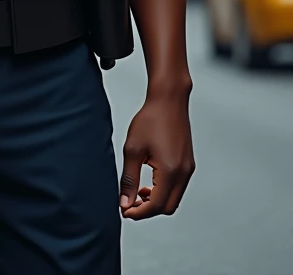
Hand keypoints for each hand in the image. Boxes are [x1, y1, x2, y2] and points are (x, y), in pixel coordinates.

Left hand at [119, 91, 194, 219]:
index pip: (156, 206)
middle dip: (148, 210)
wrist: (168, 100)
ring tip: (138, 191)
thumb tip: (125, 202)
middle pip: (167, 207)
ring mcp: (188, 169)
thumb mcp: (133, 150)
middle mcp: (183, 173)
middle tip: (130, 202)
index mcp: (170, 171)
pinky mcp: (188, 163)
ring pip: (174, 199)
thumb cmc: (151, 119)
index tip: (124, 211)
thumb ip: (129, 179)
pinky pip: (178, 187)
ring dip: (156, 201)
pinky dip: (164, 191)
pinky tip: (150, 181)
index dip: (139, 213)